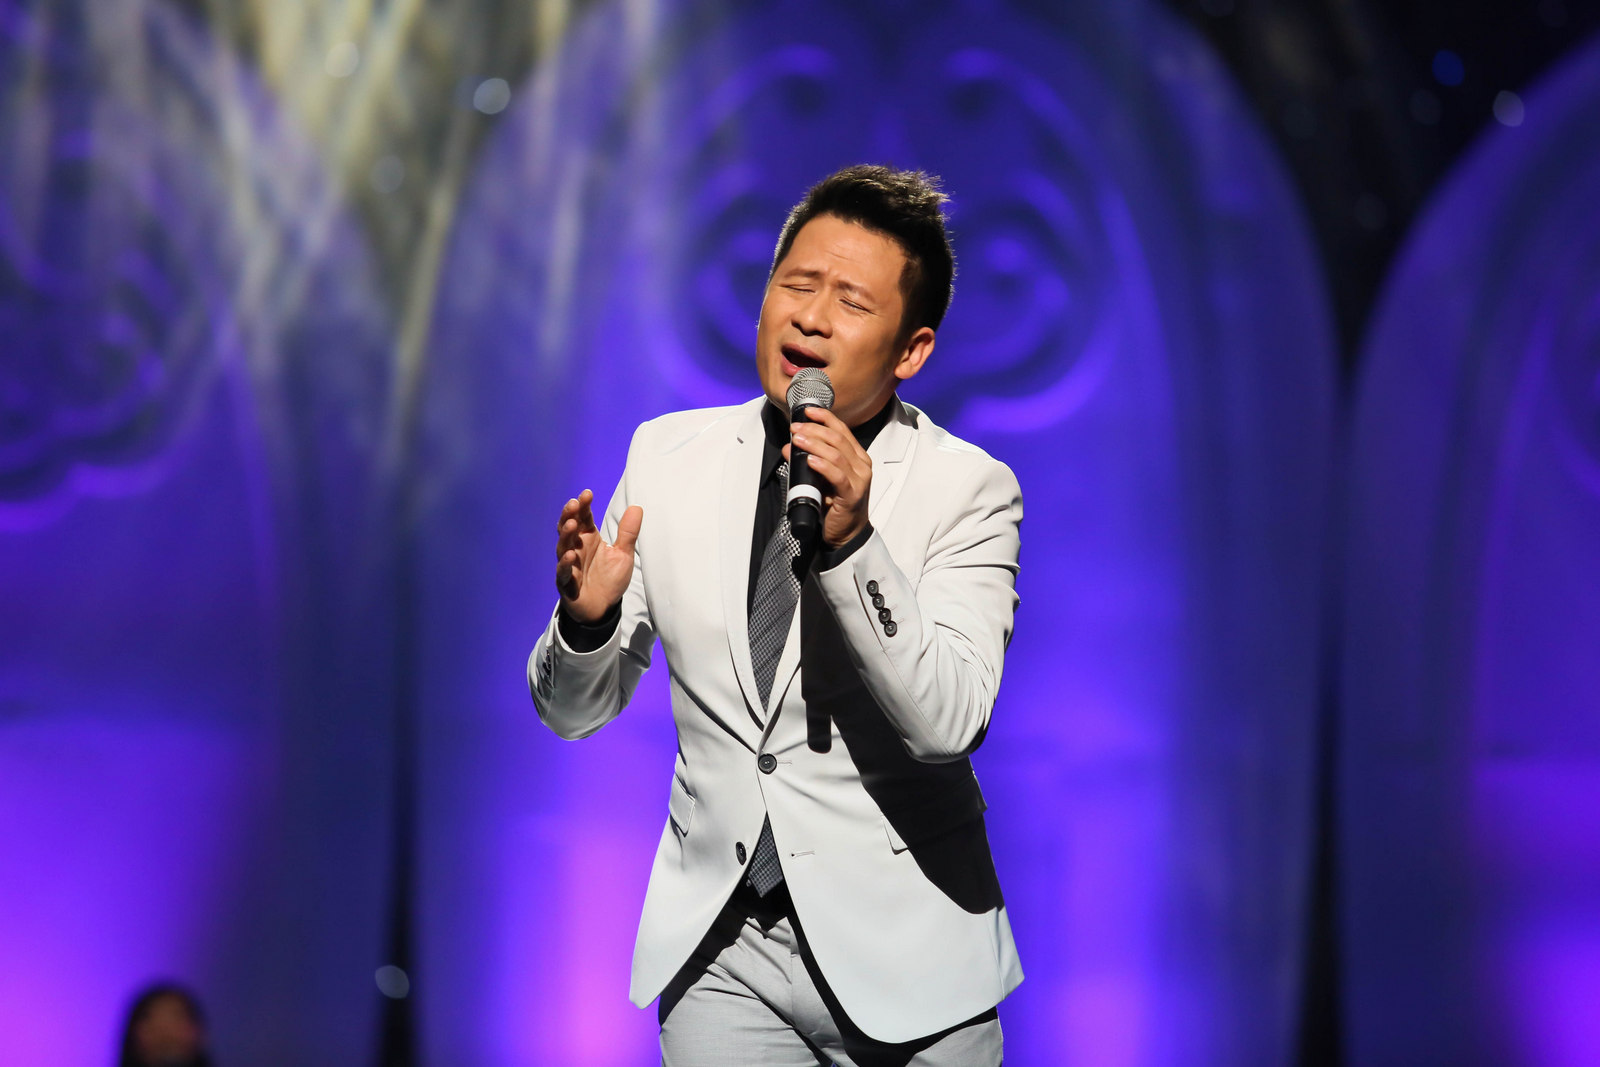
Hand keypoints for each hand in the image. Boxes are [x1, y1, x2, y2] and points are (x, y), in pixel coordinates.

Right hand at [555, 489, 643, 622]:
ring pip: (562, 546)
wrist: (603, 608)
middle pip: (568, 528)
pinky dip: (565, 563)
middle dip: (569, 515)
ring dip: (566, 535)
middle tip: (574, 504)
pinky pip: (563, 572)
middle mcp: (576, 548)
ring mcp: (569, 565)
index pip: (583, 518)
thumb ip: (627, 533)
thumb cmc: (609, 579)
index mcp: (588, 539)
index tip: (587, 494)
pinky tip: (570, 555)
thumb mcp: (623, 554)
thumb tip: (637, 507)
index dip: (583, 506)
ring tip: (572, 524)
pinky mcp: (566, 583)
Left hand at [785, 407, 871, 546]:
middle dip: (814, 430)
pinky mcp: (852, 494)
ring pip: (837, 454)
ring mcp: (859, 479)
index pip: (842, 430)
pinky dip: (822, 465)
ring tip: (797, 440)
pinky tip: (810, 460)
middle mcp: (861, 465)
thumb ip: (808, 461)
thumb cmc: (835, 505)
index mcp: (857, 457)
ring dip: (814, 444)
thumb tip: (789, 447)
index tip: (807, 411)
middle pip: (838, 439)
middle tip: (795, 428)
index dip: (825, 418)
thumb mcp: (820, 478)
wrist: (846, 534)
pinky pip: (837, 475)